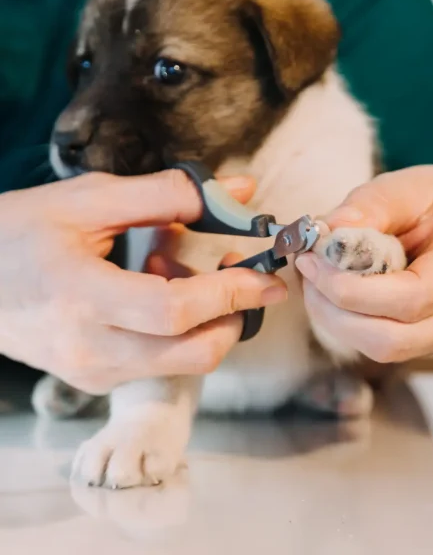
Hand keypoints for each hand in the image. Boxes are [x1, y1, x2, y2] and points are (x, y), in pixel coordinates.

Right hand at [0, 170, 286, 392]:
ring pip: (183, 363)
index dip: (231, 294)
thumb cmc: (17, 233)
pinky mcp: (95, 380)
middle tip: (242, 274)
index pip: (174, 311)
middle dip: (236, 316)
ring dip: (207, 320)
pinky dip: (180, 330)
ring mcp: (91, 373)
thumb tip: (240, 192)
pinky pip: (161, 363)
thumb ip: (168, 195)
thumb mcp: (87, 200)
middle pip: (193, 353)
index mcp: (80, 296)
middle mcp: (89, 350)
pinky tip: (156, 288)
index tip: (268, 276)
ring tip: (176, 268)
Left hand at [295, 165, 432, 361]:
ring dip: (339, 321)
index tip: (314, 264)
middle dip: (338, 312)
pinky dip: (351, 324)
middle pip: (396, 338)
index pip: (413, 297)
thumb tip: (327, 236)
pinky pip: (387, 346)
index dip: (354, 291)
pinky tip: (336, 294)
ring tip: (317, 281)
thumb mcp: (403, 185)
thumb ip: (367, 207)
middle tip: (308, 273)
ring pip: (387, 350)